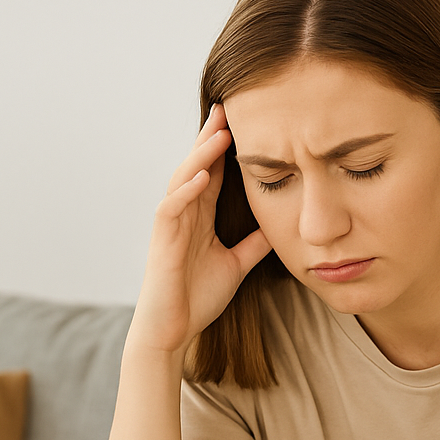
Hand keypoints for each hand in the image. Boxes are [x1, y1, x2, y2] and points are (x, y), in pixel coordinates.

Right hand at [129, 104, 273, 355]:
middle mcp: (184, 214)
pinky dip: (185, 192)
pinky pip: (170, 209)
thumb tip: (279, 225)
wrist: (172, 332)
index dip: (227, 147)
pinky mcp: (160, 242)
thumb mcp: (237, 265)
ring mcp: (170, 226)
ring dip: (200, 156)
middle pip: (197, 166)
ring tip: (220, 133)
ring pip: (182, 180)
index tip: (247, 120)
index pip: (214, 172)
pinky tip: (201, 178)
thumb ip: (254, 243)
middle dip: (211, 137)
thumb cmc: (196, 298)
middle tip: (229, 106)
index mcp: (200, 217)